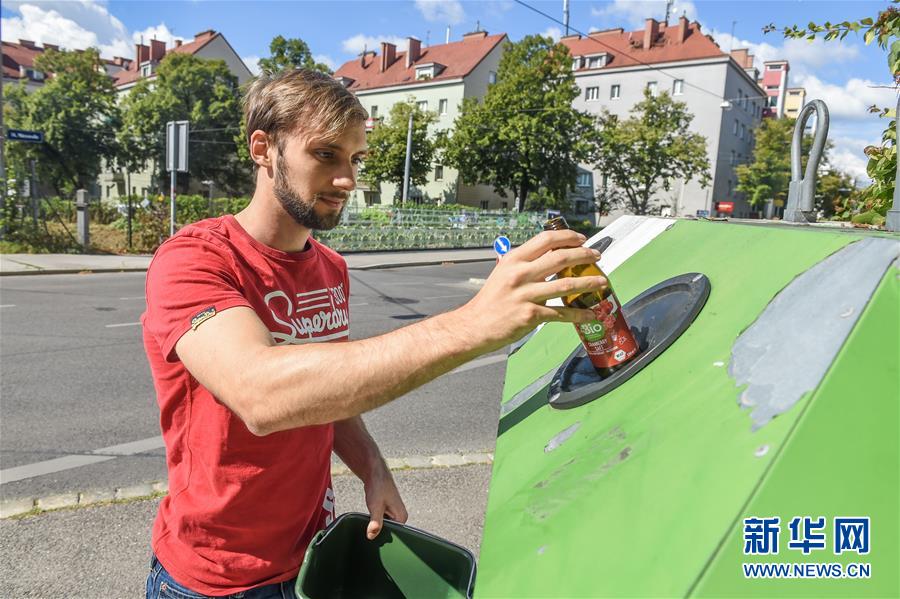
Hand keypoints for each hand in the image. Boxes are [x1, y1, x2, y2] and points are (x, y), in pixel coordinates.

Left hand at [363, 460, 407, 539]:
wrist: (375, 473)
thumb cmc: (378, 487)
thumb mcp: (375, 506)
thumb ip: (375, 522)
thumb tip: (372, 536)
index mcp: (402, 517)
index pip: (393, 535)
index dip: (381, 536)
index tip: (373, 534)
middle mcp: (400, 516)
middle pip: (388, 532)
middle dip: (379, 530)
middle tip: (370, 524)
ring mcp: (394, 513)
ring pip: (384, 526)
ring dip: (376, 525)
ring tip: (371, 516)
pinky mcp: (388, 511)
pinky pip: (381, 521)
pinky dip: (375, 520)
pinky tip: (371, 515)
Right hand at [461, 230, 606, 351]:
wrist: (474, 326)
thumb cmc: (490, 301)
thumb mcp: (503, 273)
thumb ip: (524, 264)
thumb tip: (550, 257)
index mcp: (514, 260)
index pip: (546, 240)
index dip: (568, 237)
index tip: (582, 239)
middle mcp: (520, 274)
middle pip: (560, 258)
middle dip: (584, 255)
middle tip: (597, 256)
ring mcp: (526, 295)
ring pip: (566, 285)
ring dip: (588, 282)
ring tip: (602, 281)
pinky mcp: (531, 315)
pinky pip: (561, 313)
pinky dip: (578, 314)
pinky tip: (589, 314)